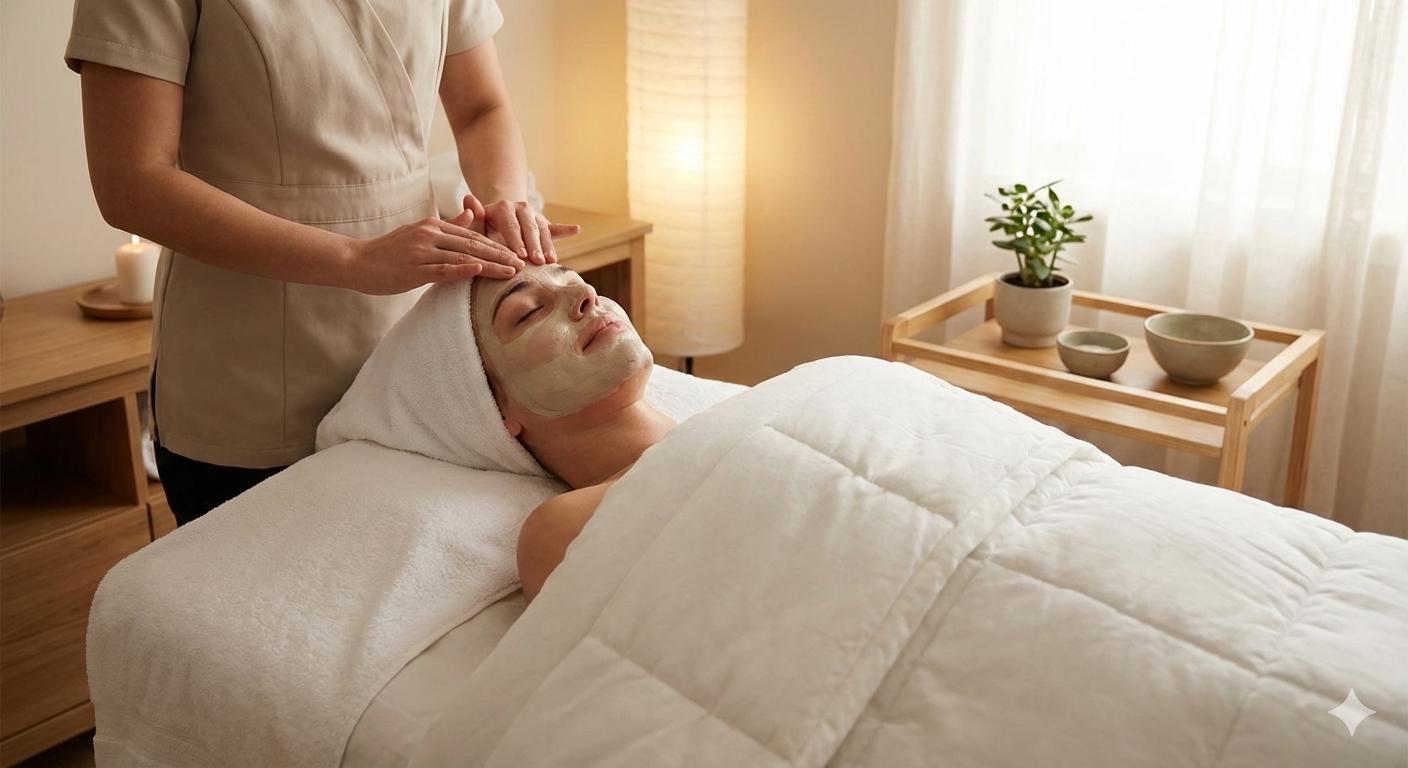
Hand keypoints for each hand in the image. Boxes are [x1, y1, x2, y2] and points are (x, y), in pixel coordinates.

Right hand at [344, 216, 523, 294]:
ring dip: (491, 264)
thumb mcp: (420, 234)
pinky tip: (480, 271)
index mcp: (434, 226)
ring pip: (463, 256)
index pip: (473, 235)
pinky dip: (463, 269)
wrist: (356, 262)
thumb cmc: (389, 252)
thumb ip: (448, 226)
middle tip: (524, 263)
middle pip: (474, 244)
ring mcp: (422, 251)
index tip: (518, 253)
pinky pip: (443, 269)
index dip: (497, 245)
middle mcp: (430, 235)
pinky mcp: (414, 269)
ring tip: (512, 272)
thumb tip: (472, 214)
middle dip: (501, 254)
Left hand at [458, 194, 580, 264]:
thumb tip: (468, 199)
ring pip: (543, 231)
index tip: (520, 255)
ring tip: (551, 260)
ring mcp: (534, 216)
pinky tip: (576, 229)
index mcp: (503, 208)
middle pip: (530, 229)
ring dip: (548, 246)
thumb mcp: (475, 222)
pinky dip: (566, 229)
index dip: (516, 241)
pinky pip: (555, 228)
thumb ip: (473, 215)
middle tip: (537, 261)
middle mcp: (521, 209)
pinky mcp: (544, 224)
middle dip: (534, 246)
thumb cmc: (482, 227)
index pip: (511, 226)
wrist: (496, 217)